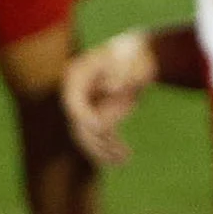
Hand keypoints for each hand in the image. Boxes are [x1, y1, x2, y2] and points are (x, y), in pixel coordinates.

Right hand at [64, 30, 159, 169]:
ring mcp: (86, 107)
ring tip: (124, 159)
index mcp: (75, 77)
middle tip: (111, 152)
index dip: (83, 116)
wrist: (139, 56)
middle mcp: (76, 96)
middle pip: (77, 124)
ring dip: (104, 150)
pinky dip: (112, 147)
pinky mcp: (99, 116)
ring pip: (89, 136)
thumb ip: (120, 73)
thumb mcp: (127, 61)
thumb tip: (110, 89)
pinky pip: (101, 136)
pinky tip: (125, 157)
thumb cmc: (132, 54)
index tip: (99, 128)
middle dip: (95, 141)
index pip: (72, 102)